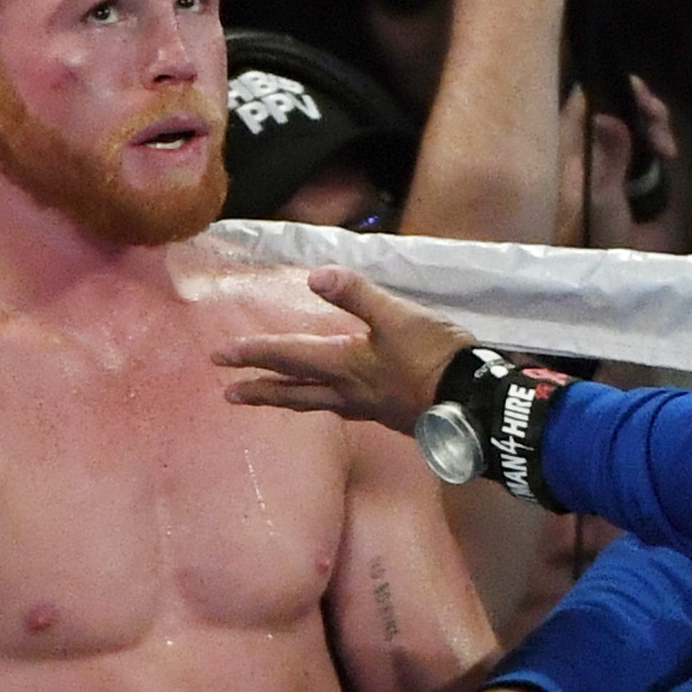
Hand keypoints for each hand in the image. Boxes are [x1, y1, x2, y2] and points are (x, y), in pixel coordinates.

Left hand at [215, 265, 470, 432]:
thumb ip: (356, 294)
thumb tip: (315, 277)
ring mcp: (366, 407)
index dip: (253, 353)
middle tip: (228, 394)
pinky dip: (320, 403)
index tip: (220, 356)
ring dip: (286, 398)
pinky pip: (339, 409)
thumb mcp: (397, 315)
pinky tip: (330, 400)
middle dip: (260, 390)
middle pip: (294, 391)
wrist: (471, 402)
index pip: (288, 356)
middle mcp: (347, 391)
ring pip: (314, 404)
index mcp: (343, 364)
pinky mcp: (385, 414)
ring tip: (267, 399)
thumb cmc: (434, 356)